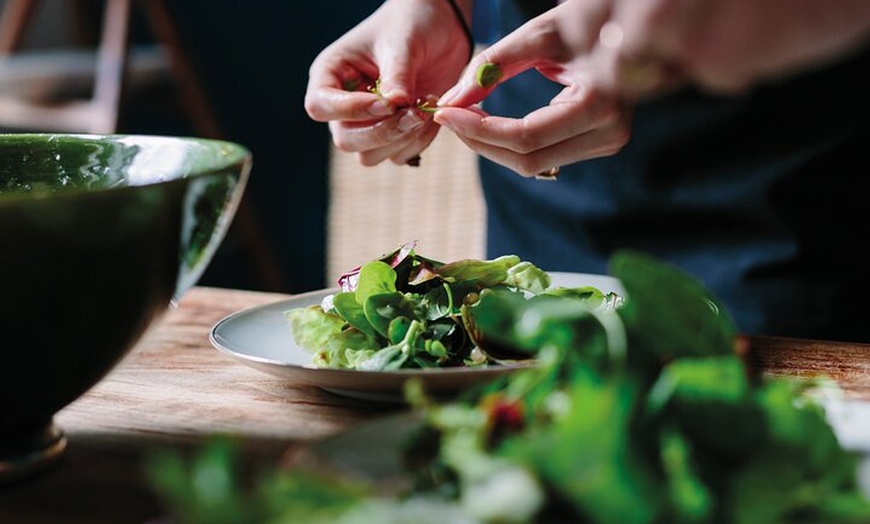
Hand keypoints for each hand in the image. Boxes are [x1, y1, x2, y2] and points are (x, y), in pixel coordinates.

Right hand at [304, 0, 472, 165]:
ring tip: (426, 109)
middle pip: (346, 139)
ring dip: (401, 140)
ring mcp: (367, 123)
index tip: (387, 103)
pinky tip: (432, 116)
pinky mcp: (393, 134)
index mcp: (331, 74)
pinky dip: (417, 142)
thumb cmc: (411, 24)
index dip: (350, 111)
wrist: (440, 27)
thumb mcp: (403, 43)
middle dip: (382, 131)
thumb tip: (396, 105)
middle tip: (415, 113)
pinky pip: (398, 156)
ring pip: (370, 155)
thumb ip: (397, 75)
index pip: (320, 106)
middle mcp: (343, 105)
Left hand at [433, 0, 635, 177]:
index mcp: (600, 102)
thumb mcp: (537, 34)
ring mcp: (607, 143)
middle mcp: (610, 133)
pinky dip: (510, 143)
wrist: (624, 27)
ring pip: (532, 164)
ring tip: (464, 116)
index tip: (445, 112)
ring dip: (491, 144)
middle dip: (480, 140)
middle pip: (527, 158)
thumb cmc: (582, 22)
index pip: (526, 136)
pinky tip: (488, 123)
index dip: (479, 129)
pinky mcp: (599, 144)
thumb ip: (493, 64)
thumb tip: (452, 100)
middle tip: (448, 114)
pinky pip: (543, 156)